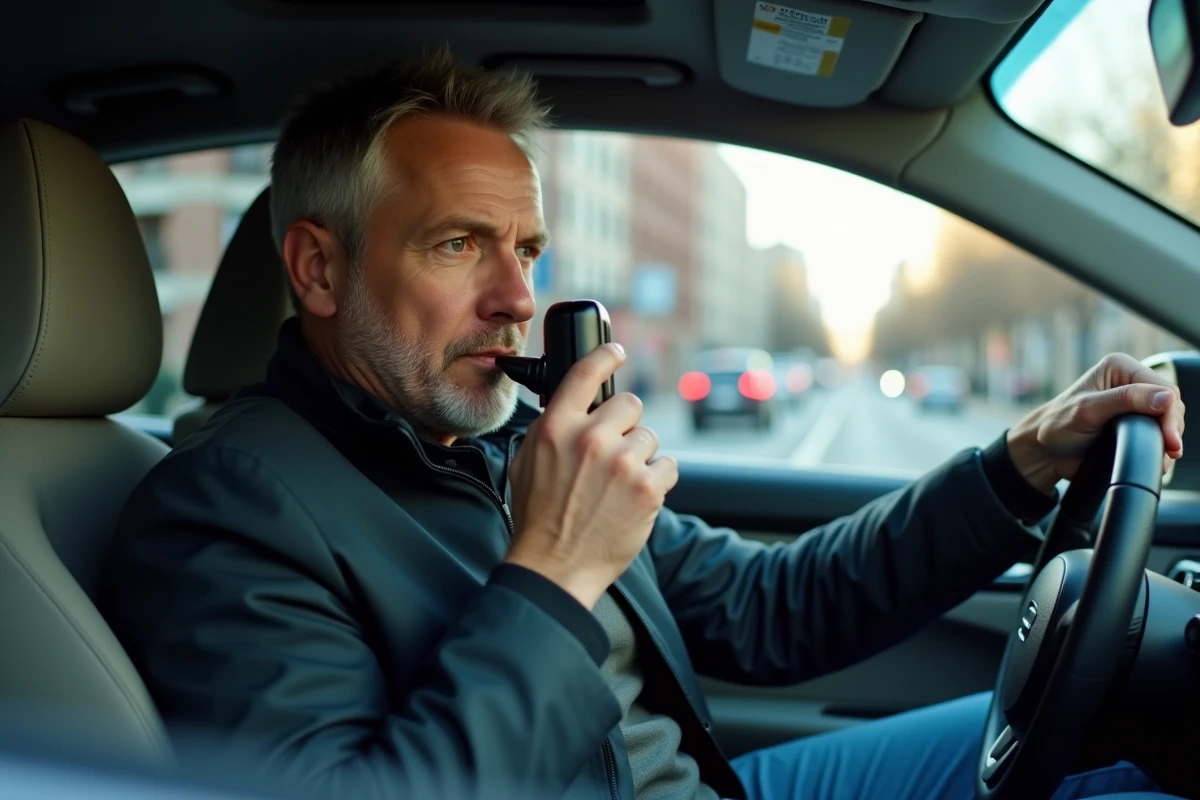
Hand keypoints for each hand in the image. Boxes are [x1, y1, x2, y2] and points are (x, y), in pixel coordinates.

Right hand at [505, 343, 678, 608]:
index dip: (606, 356)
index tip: (617, 352)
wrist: (553, 566)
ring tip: (618, 486)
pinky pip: (668, 466)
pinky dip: (657, 481)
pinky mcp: (648, 488)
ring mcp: (622, 463)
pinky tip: (635, 498)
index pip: (585, 372)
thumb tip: (575, 405)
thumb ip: (552, 428)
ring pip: (649, 438)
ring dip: (640, 458)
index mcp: (555, 428)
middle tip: (611, 456)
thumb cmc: (538, 518)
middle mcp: (590, 438)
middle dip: (625, 426)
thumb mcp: (527, 461)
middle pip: (630, 404)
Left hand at [1007, 353, 1185, 493]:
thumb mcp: (1088, 410)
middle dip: (1172, 427)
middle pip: (1170, 403)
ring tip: (1165, 455)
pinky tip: (1160, 456)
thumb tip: (1165, 397)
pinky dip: (1161, 444)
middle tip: (1170, 450)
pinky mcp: (1134, 422)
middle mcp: (1129, 381)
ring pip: (1167, 418)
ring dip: (1168, 438)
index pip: (1162, 387)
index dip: (1170, 413)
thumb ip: (1125, 400)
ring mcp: (1133, 403)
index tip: (1170, 438)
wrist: (1045, 451)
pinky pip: (1158, 431)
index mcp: (1119, 367)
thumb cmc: (1057, 425)